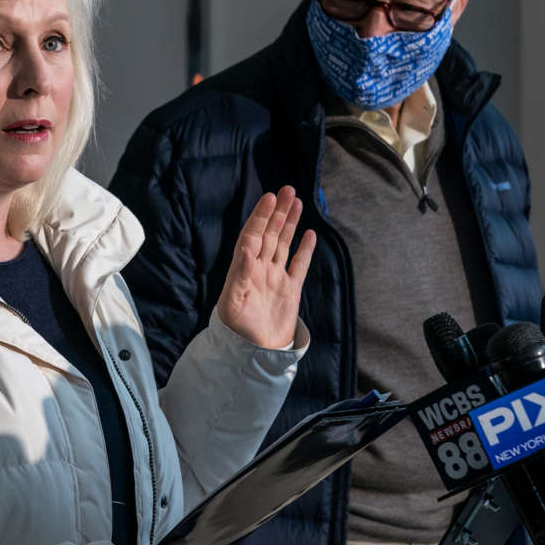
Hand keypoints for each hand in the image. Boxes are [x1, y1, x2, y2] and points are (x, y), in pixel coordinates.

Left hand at [215, 186, 316, 347]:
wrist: (254, 354)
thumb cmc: (237, 329)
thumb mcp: (233, 302)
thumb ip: (239, 274)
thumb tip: (246, 248)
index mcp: (244, 269)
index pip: (253, 235)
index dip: (261, 216)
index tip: (270, 198)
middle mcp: (260, 269)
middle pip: (269, 234)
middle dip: (278, 212)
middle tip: (287, 189)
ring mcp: (276, 278)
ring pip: (283, 244)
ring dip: (290, 224)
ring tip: (297, 202)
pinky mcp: (290, 291)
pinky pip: (299, 265)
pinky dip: (305, 250)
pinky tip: (310, 234)